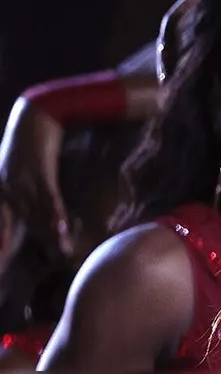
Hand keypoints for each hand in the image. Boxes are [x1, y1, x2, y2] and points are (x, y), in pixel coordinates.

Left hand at [0, 97, 72, 255]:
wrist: (38, 113)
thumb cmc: (31, 138)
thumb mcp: (20, 164)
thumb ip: (27, 186)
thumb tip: (36, 204)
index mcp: (0, 187)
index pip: (0, 219)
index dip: (1, 239)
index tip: (2, 260)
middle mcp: (7, 186)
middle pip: (21, 220)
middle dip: (32, 240)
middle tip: (44, 259)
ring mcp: (22, 179)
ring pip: (37, 212)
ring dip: (50, 232)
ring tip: (61, 248)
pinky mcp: (39, 171)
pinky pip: (48, 197)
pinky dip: (55, 212)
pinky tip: (61, 226)